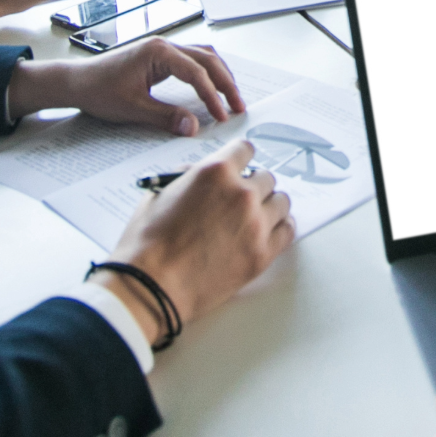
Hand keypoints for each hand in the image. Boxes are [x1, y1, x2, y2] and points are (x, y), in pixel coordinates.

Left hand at [9, 37, 245, 134]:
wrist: (76, 83)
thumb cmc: (97, 90)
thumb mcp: (133, 109)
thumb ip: (166, 118)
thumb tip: (193, 128)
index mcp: (157, 52)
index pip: (196, 73)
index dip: (213, 96)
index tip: (222, 116)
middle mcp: (163, 45)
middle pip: (207, 59)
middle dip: (225, 83)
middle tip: (238, 106)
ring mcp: (161, 50)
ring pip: (202, 56)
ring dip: (219, 75)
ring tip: (231, 98)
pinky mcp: (158, 57)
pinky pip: (191, 60)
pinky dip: (206, 73)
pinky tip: (211, 88)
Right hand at [99, 139, 293, 343]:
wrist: (151, 286)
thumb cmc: (148, 243)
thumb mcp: (159, 194)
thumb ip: (186, 177)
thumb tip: (196, 173)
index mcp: (215, 172)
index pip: (245, 150)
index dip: (240, 158)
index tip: (241, 167)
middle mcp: (241, 193)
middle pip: (266, 177)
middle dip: (254, 185)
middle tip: (241, 198)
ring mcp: (256, 224)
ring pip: (281, 202)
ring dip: (269, 206)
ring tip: (255, 216)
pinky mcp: (262, 254)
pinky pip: (287, 231)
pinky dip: (278, 229)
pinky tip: (266, 232)